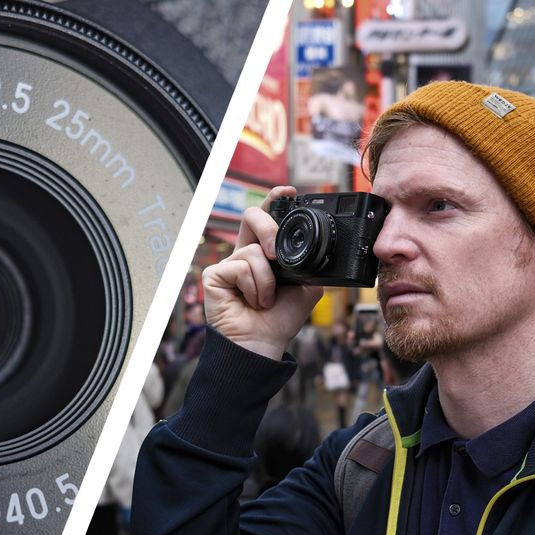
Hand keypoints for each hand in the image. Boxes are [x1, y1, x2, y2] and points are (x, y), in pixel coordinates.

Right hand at [202, 186, 323, 359]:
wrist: (263, 343)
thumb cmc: (280, 319)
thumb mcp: (306, 286)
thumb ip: (309, 263)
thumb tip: (320, 248)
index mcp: (264, 253)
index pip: (267, 218)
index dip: (274, 200)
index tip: (288, 191)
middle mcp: (244, 254)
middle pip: (251, 216)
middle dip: (270, 230)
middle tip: (278, 255)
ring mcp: (228, 264)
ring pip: (252, 250)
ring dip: (267, 280)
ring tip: (265, 300)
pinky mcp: (214, 275)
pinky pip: (240, 266)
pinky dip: (254, 286)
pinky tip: (251, 302)